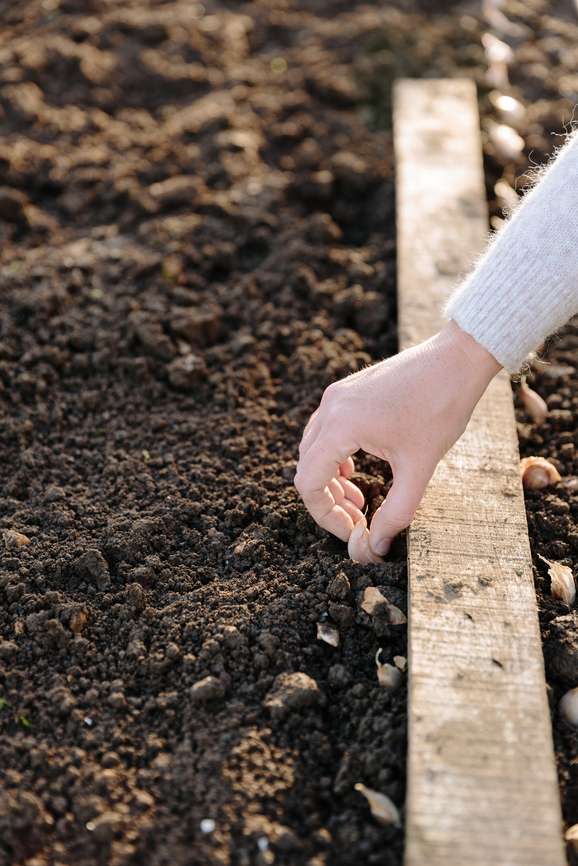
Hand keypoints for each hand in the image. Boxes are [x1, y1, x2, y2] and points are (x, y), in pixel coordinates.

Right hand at [294, 321, 500, 558]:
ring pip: (315, 450)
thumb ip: (397, 512)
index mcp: (340, 425)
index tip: (352, 531)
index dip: (325, 515)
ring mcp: (337, 396)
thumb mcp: (420, 468)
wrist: (458, 358)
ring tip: (362, 501)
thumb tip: (378, 548)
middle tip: (360, 520)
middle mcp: (330, 407)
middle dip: (329, 501)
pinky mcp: (348, 392)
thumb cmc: (441, 406)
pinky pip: (327, 432)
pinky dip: (337, 458)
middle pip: (308, 467)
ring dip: (332, 481)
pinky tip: (359, 470)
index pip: (309, 483)